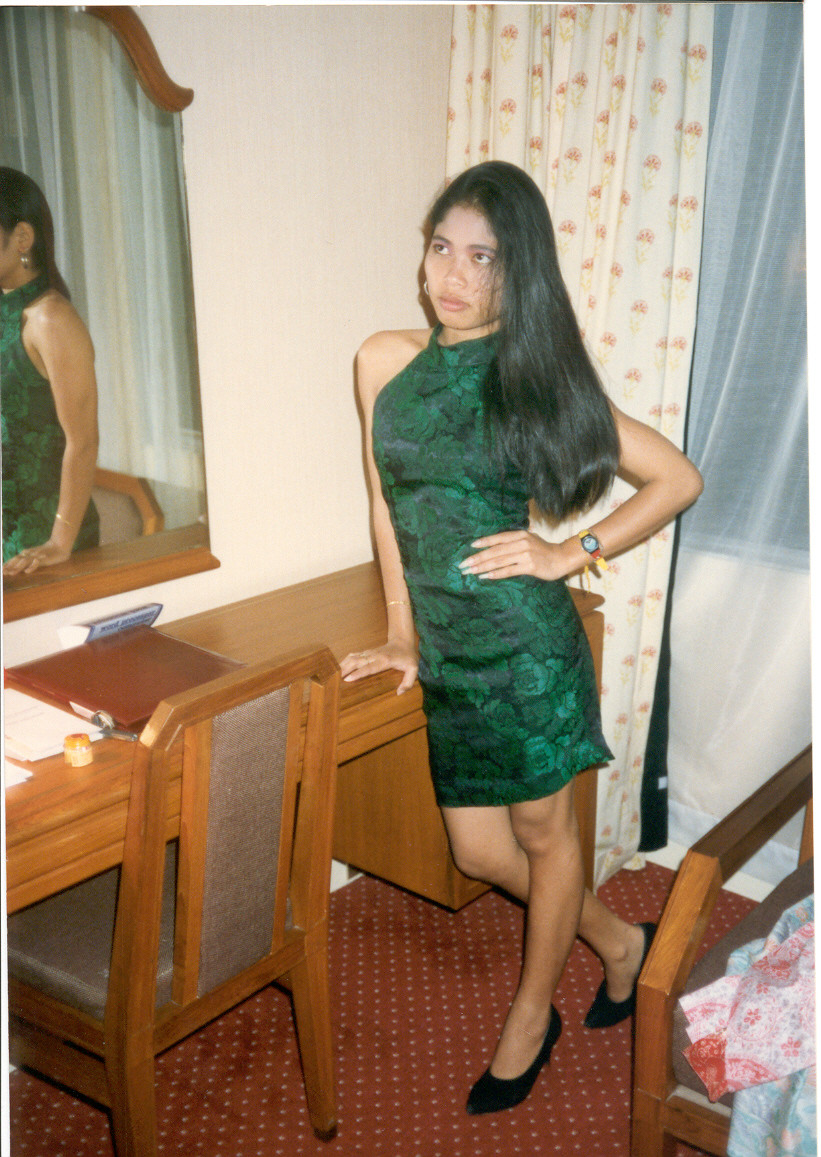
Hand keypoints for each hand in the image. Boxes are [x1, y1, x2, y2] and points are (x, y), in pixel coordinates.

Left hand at [3, 539, 71, 575]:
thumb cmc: (47, 552)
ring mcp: (36, 556)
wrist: (59, 545)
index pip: (14, 559)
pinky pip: (37, 563)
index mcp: (26, 553)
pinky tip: (27, 571)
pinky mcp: (44, 558)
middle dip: (9, 566)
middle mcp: (29, 554)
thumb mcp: (35, 557)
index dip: (8, 564)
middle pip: (17, 559)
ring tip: (11, 573)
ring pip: (25, 561)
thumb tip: (21, 568)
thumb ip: (28, 561)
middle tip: (3, 572)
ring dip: (17, 567)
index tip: (2, 570)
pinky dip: (32, 566)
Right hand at [340, 640, 418, 694]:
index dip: (358, 673)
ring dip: (343, 664)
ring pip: (353, 657)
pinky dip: (345, 660)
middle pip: (357, 662)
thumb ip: (408, 682)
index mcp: (385, 661)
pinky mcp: (367, 652)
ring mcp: (369, 653)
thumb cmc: (408, 656)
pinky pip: (354, 655)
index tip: (348, 679)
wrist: (403, 640)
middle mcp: (374, 656)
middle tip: (334, 679)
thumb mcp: (413, 669)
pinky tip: (338, 667)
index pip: (369, 668)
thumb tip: (399, 693)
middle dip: (345, 669)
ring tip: (333, 673)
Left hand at [458, 530, 572, 582]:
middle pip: (494, 551)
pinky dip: (496, 574)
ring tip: (471, 571)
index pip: (497, 538)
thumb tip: (494, 546)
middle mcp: (521, 543)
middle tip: (464, 564)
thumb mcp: (529, 540)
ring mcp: (525, 554)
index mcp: (519, 535)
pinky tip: (485, 576)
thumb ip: (513, 541)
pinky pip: (509, 571)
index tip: (470, 547)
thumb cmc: (543, 550)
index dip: (483, 542)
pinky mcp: (529, 566)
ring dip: (482, 567)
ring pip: (499, 561)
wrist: (562, 558)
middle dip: (477, 558)